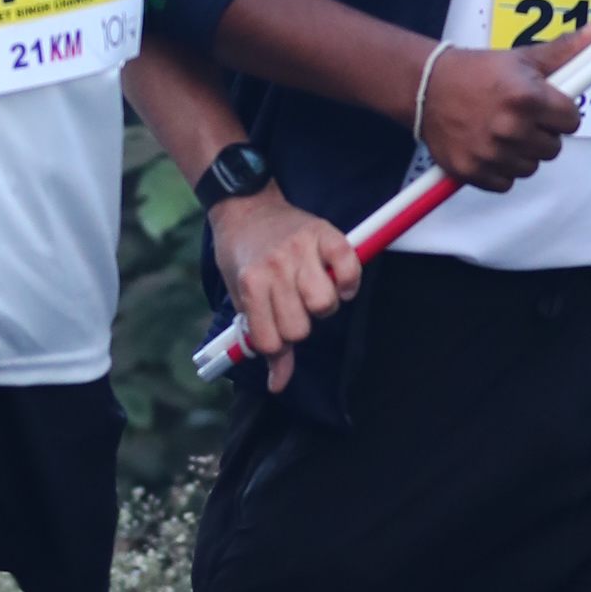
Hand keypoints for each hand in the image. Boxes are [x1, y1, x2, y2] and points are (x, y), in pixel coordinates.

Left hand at [208, 185, 361, 395]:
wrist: (246, 206)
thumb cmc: (243, 257)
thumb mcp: (241, 298)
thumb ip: (261, 339)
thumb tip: (278, 385)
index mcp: (250, 284)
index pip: (271, 341)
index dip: (275, 344)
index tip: (274, 328)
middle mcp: (275, 267)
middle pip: (299, 327)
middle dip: (298, 325)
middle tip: (293, 307)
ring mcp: (301, 249)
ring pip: (324, 305)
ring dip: (323, 307)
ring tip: (313, 293)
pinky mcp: (326, 233)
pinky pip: (350, 268)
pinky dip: (349, 282)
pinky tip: (339, 283)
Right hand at [416, 31, 590, 192]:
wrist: (427, 86)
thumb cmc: (477, 71)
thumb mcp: (522, 58)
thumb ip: (565, 50)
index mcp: (527, 98)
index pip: (572, 120)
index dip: (562, 112)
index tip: (548, 107)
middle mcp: (510, 128)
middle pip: (554, 147)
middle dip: (543, 133)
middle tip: (521, 117)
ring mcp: (491, 153)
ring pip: (532, 166)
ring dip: (523, 153)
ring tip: (504, 131)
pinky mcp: (473, 171)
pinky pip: (507, 183)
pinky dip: (501, 170)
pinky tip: (490, 148)